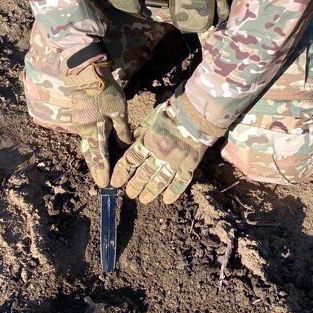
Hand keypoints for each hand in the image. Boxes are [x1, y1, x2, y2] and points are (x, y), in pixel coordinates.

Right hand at [62, 60, 130, 186]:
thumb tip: (125, 149)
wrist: (86, 73)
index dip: (103, 171)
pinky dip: (92, 145)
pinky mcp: (81, 116)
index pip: (100, 158)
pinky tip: (97, 147)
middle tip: (100, 181)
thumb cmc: (105, 92)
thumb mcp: (119, 112)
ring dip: (93, 158)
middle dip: (96, 168)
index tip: (105, 184)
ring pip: (87, 146)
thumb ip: (122, 132)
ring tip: (98, 168)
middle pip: (91, 155)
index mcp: (94, 133)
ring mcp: (80, 124)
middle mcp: (84, 132)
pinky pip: (87, 136)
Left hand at [110, 88, 225, 204]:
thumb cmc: (173, 112)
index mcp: (147, 141)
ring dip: (151, 191)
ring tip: (144, 199)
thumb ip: (142, 131)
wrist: (196, 114)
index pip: (130, 160)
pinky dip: (174, 192)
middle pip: (143, 173)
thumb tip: (134, 139)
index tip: (116, 182)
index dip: (122, 172)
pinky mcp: (188, 165)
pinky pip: (180, 182)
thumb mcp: (151, 118)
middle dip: (135, 185)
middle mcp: (158, 154)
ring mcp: (174, 162)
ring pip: (159, 180)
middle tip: (130, 194)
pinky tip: (167, 200)